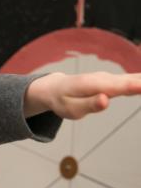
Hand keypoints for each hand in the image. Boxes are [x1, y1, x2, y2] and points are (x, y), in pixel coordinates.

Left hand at [25, 71, 140, 119]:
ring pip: (138, 79)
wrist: (55, 88)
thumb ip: (89, 105)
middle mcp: (106, 78)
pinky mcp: (116, 81)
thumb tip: (106, 100)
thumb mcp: (70, 109)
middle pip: (134, 81)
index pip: (119, 87)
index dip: (136, 86)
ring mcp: (112, 78)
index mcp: (94, 85)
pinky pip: (136, 81)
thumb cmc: (62, 101)